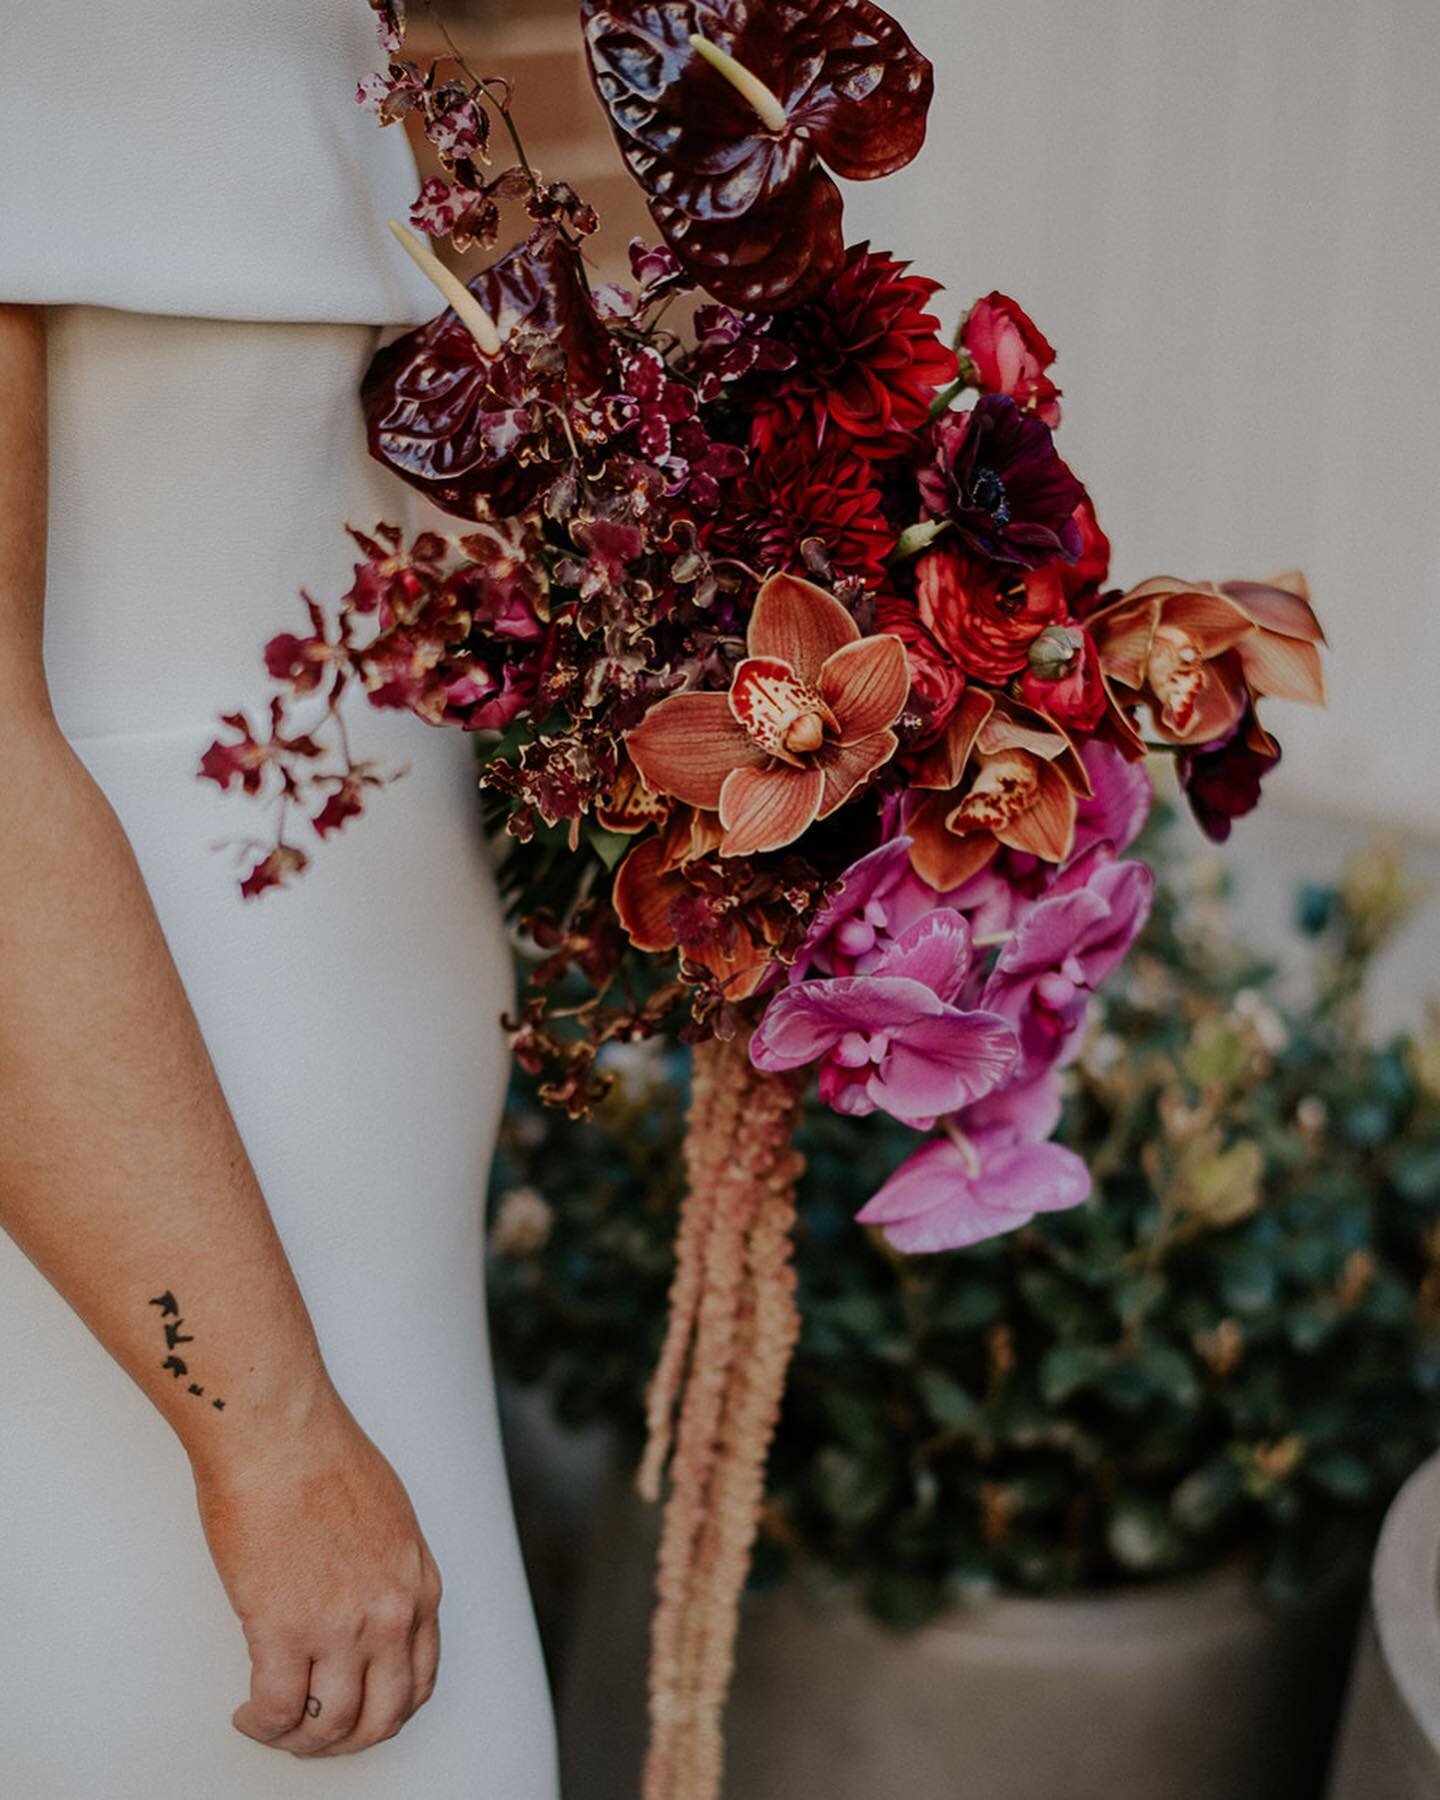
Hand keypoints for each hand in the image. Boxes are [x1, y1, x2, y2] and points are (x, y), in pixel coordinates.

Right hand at [191, 1389, 442, 1757]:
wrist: (281, 1432)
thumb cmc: (323, 1456)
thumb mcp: (391, 1517)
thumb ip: (388, 1570)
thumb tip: (365, 1604)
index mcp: (419, 1585)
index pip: (418, 1682)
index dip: (384, 1712)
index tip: (355, 1712)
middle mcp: (391, 1615)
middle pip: (380, 1719)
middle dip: (344, 1740)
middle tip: (313, 1735)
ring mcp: (341, 1627)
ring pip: (329, 1728)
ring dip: (298, 1740)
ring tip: (271, 1725)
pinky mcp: (285, 1630)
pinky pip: (278, 1711)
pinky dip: (262, 1724)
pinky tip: (248, 1712)